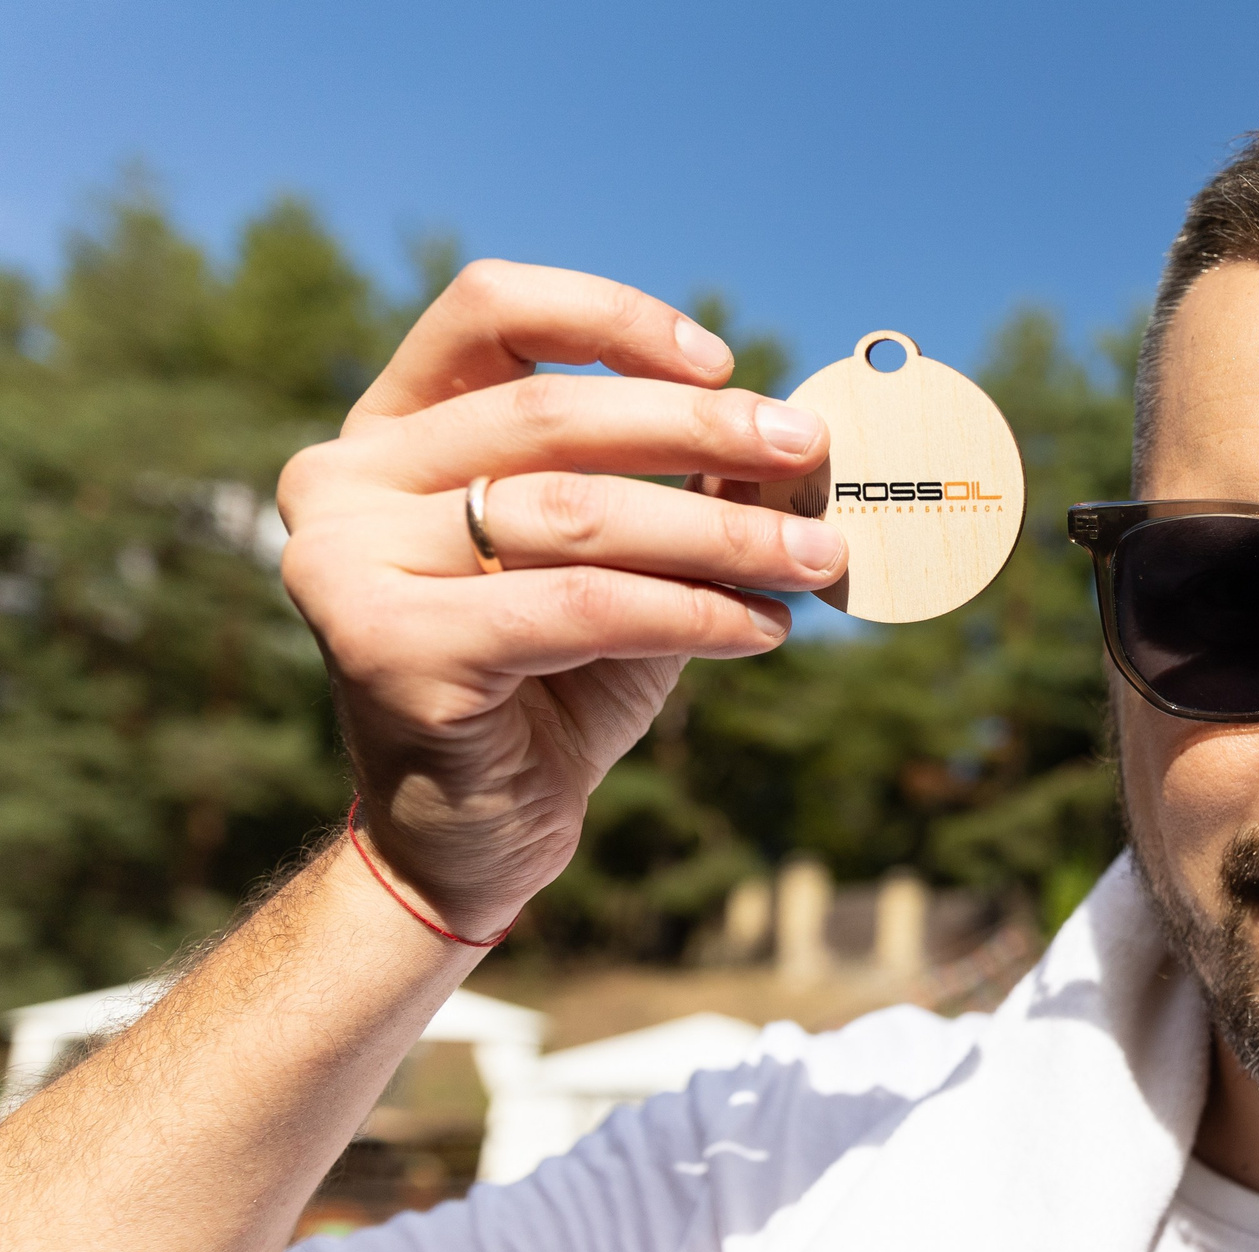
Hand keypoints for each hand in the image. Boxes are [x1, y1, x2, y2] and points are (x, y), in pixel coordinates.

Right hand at [276, 261, 845, 940]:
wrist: (470, 836)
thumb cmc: (548, 686)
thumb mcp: (620, 565)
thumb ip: (673, 490)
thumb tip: (783, 430)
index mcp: (389, 430)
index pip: (490, 312)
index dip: (613, 321)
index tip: (722, 363)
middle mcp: (345, 480)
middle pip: (551, 413)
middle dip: (704, 430)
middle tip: (811, 450)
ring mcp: (347, 562)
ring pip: (575, 514)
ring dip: (721, 533)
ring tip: (816, 557)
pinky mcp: (388, 649)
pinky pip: (580, 606)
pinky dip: (690, 611)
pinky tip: (763, 628)